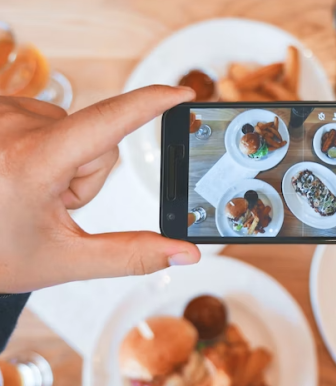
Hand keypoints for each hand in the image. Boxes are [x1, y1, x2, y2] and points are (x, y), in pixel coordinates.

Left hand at [0, 86, 200, 292]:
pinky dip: (48, 147)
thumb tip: (184, 253)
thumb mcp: (65, 260)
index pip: (108, 121)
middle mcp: (12, 126)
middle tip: (52, 203)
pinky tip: (22, 171)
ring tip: (32, 188)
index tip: (183, 92)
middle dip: (89, 173)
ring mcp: (2, 113)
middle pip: (98, 138)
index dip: (152, 103)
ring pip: (75, 129)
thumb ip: (132, 255)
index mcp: (31, 163)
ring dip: (68, 160)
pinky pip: (49, 120)